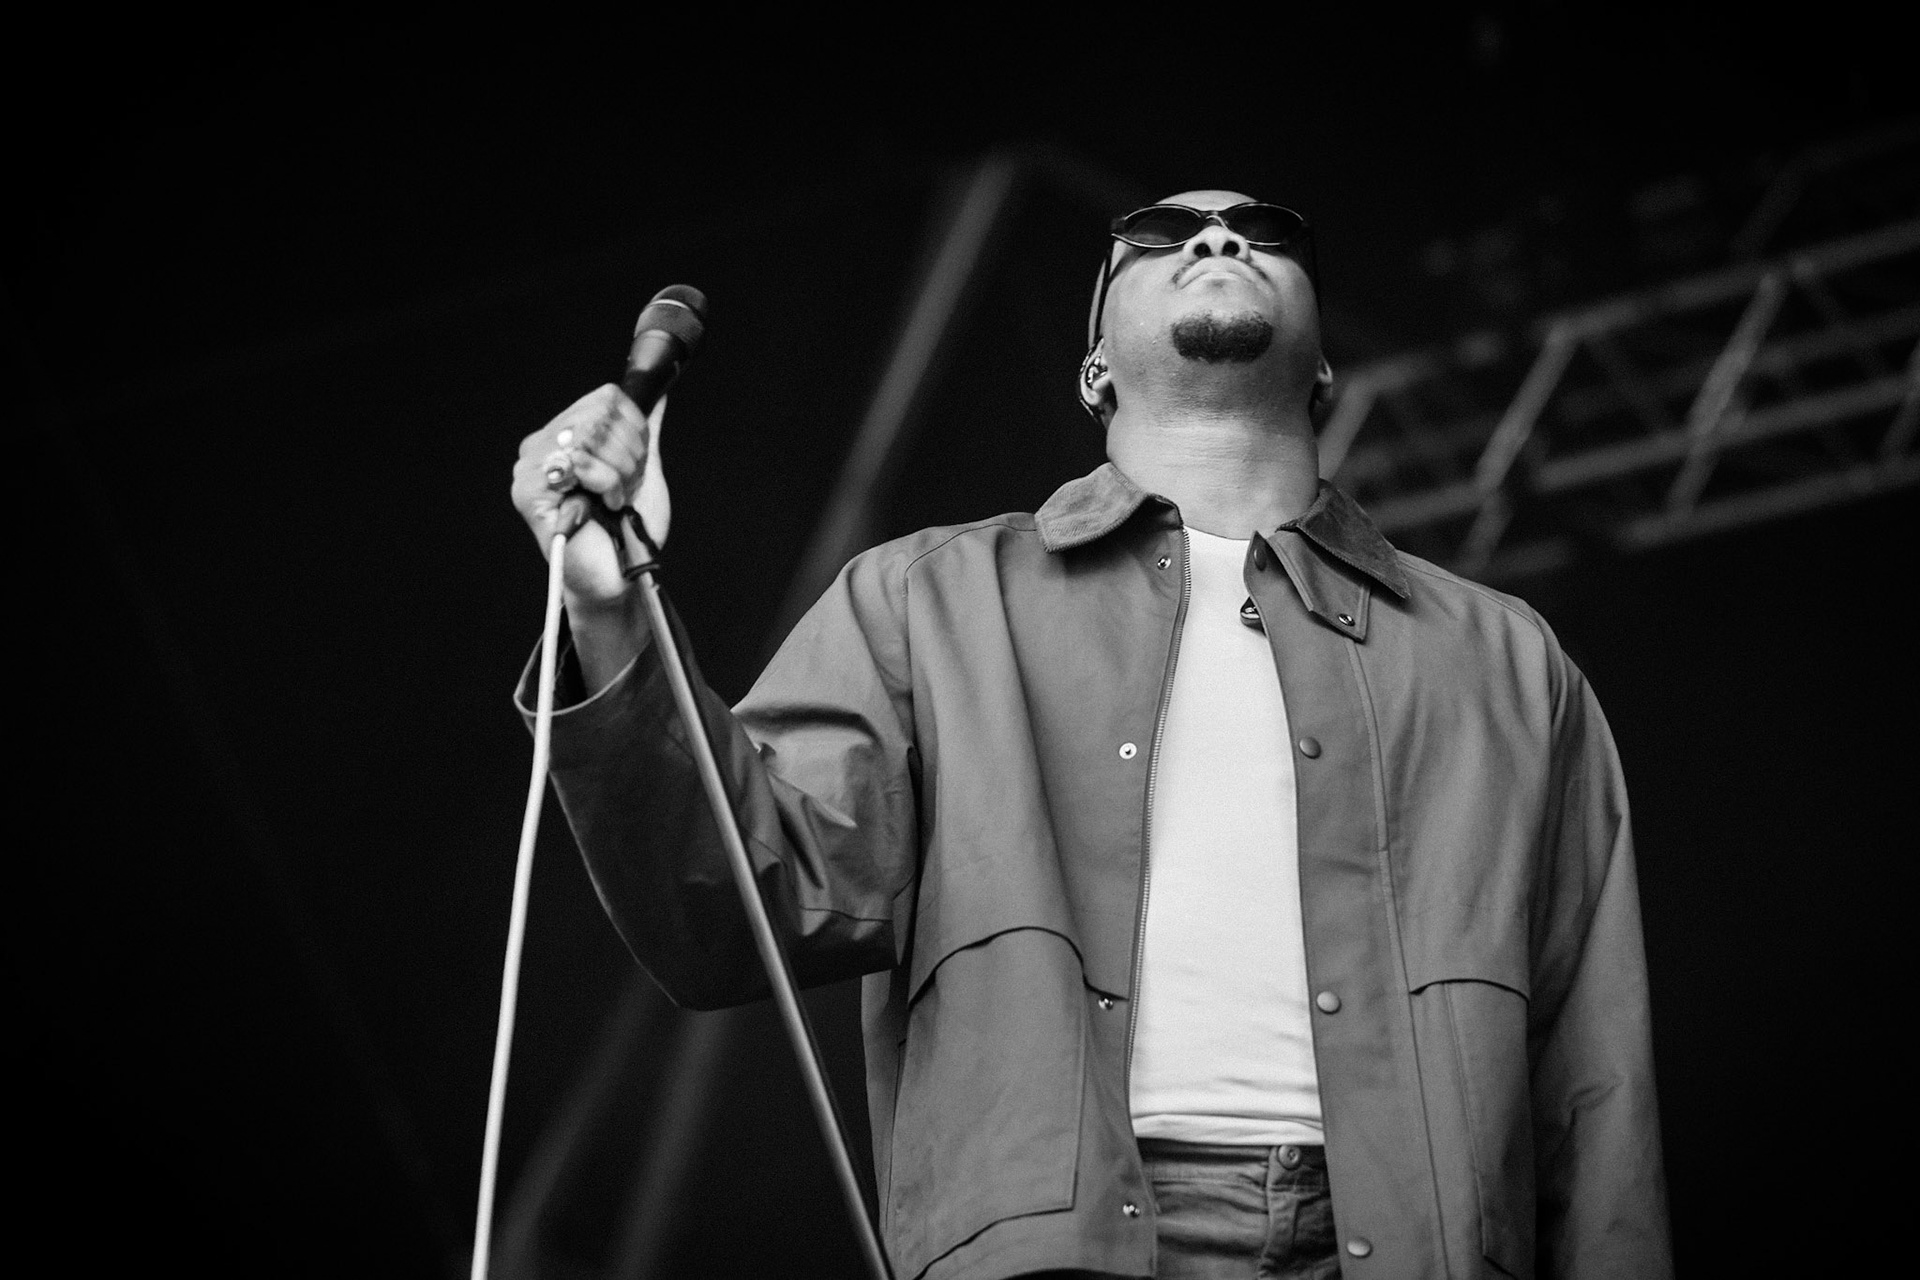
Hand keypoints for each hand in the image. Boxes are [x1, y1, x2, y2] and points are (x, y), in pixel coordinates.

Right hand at [510, 384, 655, 609]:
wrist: (620, 575)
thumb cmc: (627, 531)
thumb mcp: (642, 472)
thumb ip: (642, 433)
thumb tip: (656, 396)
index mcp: (565, 435)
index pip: (606, 398)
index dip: (635, 430)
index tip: (637, 464)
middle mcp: (542, 446)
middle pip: (600, 413)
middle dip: (629, 454)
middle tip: (626, 486)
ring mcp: (531, 468)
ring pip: (590, 435)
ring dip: (619, 473)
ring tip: (614, 499)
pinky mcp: (528, 491)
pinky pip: (579, 462)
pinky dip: (606, 484)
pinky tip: (603, 506)